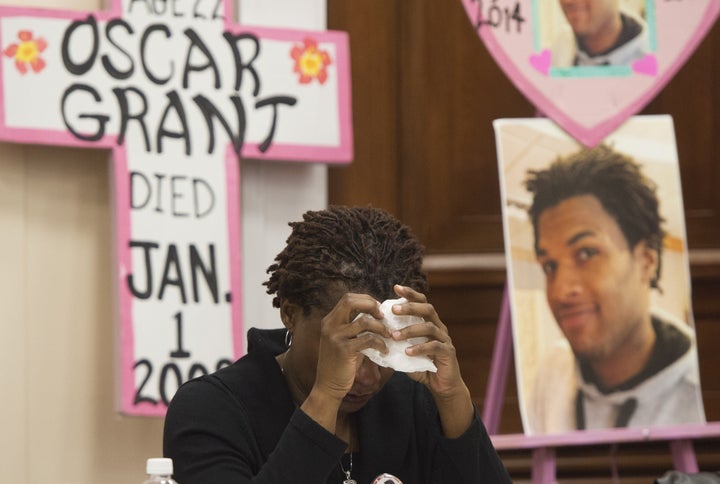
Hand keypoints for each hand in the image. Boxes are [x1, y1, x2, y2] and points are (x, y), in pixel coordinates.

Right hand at [311, 293, 388, 402]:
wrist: (328, 386)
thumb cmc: (340, 364)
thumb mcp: (343, 341)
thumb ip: (354, 328)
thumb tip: (377, 316)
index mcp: (329, 321)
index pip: (348, 298)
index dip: (365, 300)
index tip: (377, 309)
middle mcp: (330, 325)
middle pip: (351, 301)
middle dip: (370, 305)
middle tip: (382, 316)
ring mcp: (335, 337)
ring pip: (364, 321)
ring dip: (380, 328)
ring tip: (388, 335)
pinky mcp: (344, 350)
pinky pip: (368, 339)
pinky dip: (380, 343)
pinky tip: (384, 350)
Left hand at [390, 285, 473, 436]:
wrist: (443, 386)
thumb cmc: (423, 366)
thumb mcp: (406, 352)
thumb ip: (396, 342)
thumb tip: (374, 335)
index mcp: (430, 322)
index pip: (422, 302)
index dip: (410, 294)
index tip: (396, 288)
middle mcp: (439, 328)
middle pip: (428, 309)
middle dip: (410, 307)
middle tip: (393, 309)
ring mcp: (445, 340)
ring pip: (430, 327)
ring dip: (410, 330)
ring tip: (394, 335)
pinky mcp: (448, 353)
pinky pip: (434, 347)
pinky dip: (420, 348)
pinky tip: (407, 351)